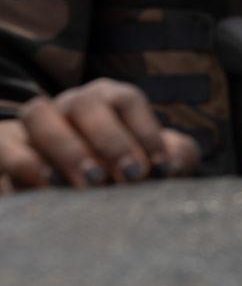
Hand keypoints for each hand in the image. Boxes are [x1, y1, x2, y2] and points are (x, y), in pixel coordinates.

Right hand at [0, 79, 198, 192]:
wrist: (89, 187)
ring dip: (64, 147)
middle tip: (131, 176)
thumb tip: (171, 165)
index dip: (146, 131)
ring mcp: (36, 123)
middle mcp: (72, 104)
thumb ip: (176, 157)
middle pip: (87, 105)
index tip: (161, 167)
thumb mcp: (161, 162)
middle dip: (111, 141)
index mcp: (111, 99)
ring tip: (88, 183)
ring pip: (39, 115)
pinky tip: (42, 189)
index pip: (127, 101)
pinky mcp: (6, 146)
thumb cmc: (131, 170)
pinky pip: (3, 145)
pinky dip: (19, 165)